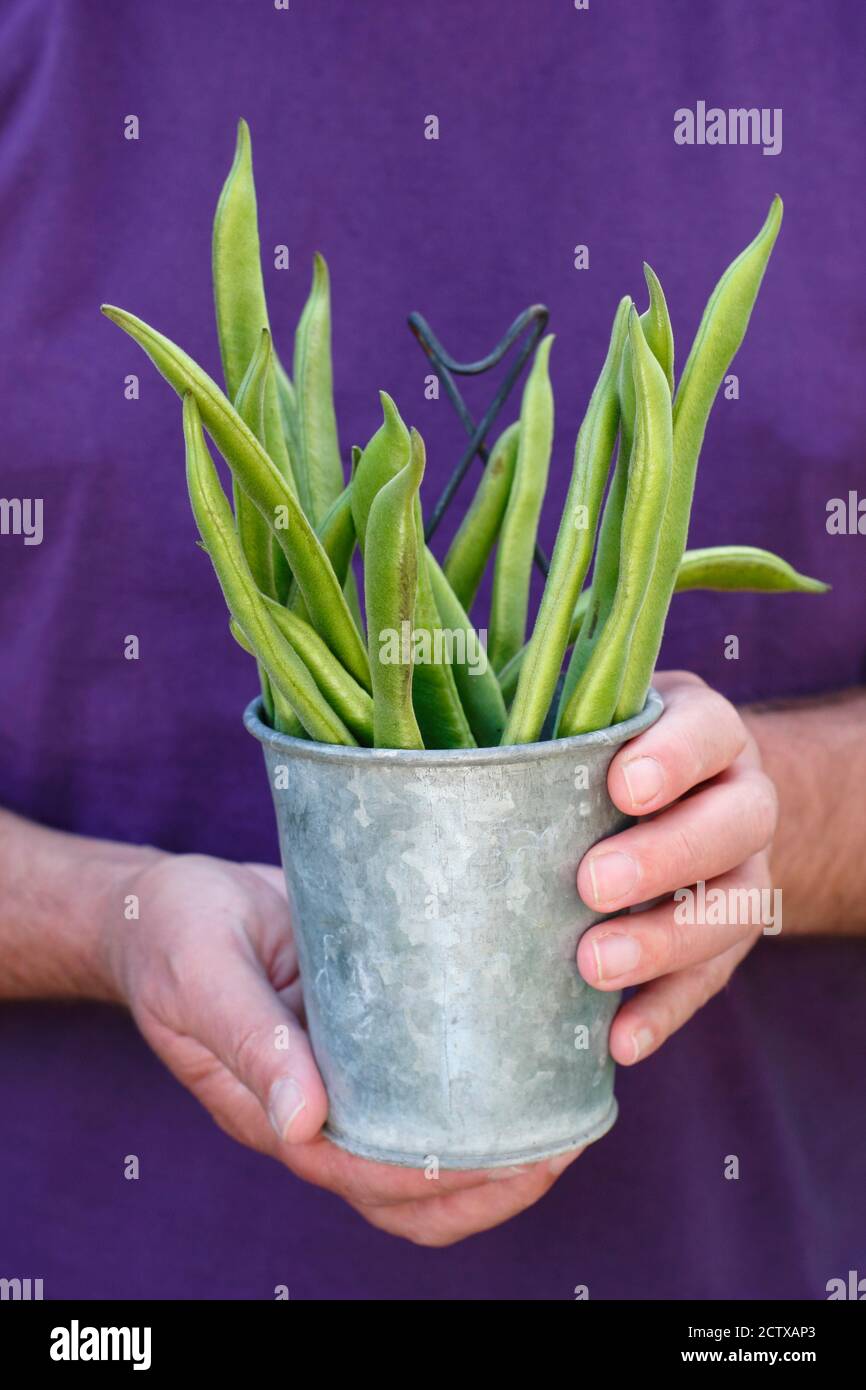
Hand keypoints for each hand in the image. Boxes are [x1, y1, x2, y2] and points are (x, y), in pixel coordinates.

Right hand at [105, 853, 580, 1246]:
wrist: (168, 900)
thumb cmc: (176, 934)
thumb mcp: (203, 976)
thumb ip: (248, 1043)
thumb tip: (304, 1124)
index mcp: (277, 1115)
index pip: (373, 1181)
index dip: (450, 1184)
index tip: (524, 1156)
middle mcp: (323, 1108)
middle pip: (414, 1190)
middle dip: (497, 1180)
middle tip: (571, 1135)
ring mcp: (348, 1075)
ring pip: (429, 1149)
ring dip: (500, 1151)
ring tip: (571, 1112)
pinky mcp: (369, 1029)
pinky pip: (428, 1081)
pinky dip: (481, 1088)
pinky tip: (532, 1052)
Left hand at [576, 671, 777, 1063]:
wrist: (684, 799)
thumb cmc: (601, 751)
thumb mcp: (586, 721)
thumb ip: (543, 726)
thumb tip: (432, 752)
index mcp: (703, 730)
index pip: (706, 732)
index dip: (674, 758)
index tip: (623, 786)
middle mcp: (740, 795)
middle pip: (733, 823)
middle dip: (664, 856)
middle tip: (592, 884)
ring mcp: (745, 868)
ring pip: (734, 907)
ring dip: (664, 942)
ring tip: (595, 965)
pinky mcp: (731, 937)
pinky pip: (710, 979)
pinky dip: (665, 1010)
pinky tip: (620, 1040)